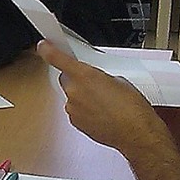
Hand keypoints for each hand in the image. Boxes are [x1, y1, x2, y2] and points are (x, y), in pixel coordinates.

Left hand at [38, 40, 172, 157]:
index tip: (43, 47)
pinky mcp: (75, 122)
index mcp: (85, 76)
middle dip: (78, 80)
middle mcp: (74, 92)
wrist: (135, 133)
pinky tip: (102, 113)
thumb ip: (99, 76)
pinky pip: (76, 111)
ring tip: (104, 103)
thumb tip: (96, 80)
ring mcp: (73, 108)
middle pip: (67, 80)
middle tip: (96, 86)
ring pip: (73, 97)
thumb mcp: (119, 80)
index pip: (58, 59)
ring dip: (84, 97)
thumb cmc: (131, 108)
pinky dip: (85, 111)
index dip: (48, 51)